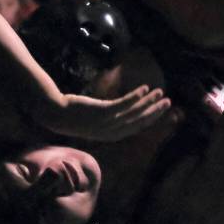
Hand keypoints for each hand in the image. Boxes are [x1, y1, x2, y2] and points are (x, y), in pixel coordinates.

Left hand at [44, 85, 173, 141]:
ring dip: (149, 102)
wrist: (55, 114)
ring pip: (134, 112)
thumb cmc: (75, 117)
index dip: (151, 119)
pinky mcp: (102, 112)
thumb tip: (122, 112)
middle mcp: (112, 131)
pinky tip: (144, 88)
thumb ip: (110, 119)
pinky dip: (135, 97)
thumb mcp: (95, 121)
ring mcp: (107, 122)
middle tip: (168, 101)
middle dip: (155, 111)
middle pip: (139, 121)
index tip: (161, 109)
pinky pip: (123, 104)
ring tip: (160, 92)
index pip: (137, 127)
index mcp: (112, 135)